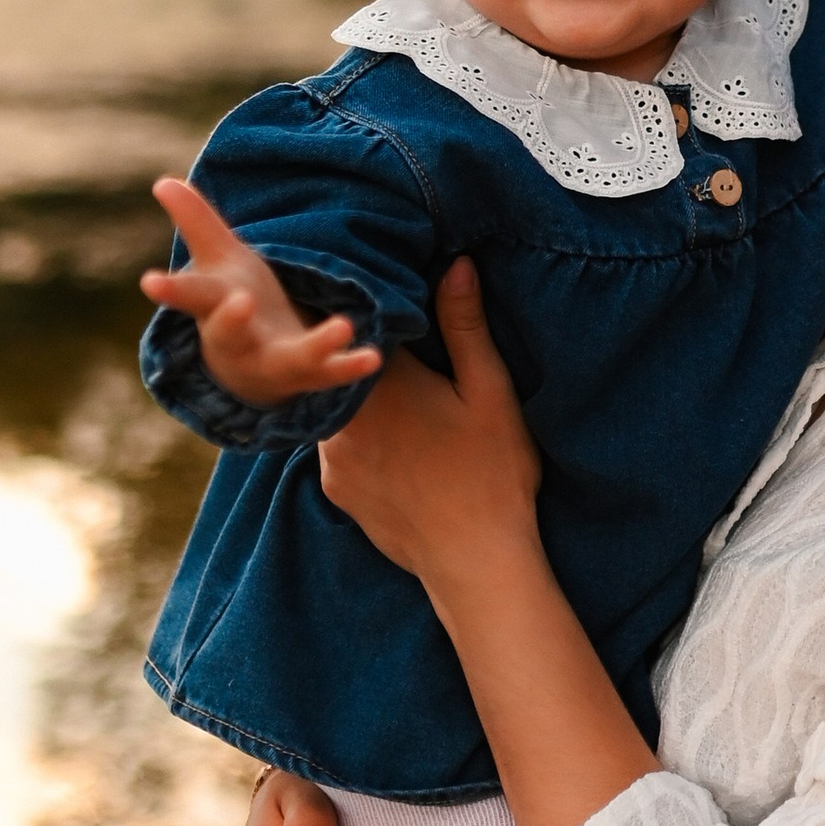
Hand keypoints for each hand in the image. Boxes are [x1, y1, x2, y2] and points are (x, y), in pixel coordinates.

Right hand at [142, 176, 383, 407]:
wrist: (256, 372)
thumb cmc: (234, 300)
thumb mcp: (218, 261)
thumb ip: (197, 222)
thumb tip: (164, 180)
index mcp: (214, 308)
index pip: (190, 296)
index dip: (170, 290)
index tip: (150, 282)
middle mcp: (240, 341)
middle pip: (229, 334)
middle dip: (231, 321)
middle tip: (240, 302)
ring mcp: (275, 362)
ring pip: (292, 359)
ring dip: (316, 345)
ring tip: (343, 326)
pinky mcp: (311, 374)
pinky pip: (331, 373)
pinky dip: (350, 365)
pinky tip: (372, 357)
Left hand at [317, 256, 540, 582]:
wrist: (474, 561)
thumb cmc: (493, 473)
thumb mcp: (490, 392)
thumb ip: (465, 326)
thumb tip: (455, 264)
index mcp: (382, 381)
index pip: (357, 324)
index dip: (369, 306)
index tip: (380, 292)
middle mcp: (343, 415)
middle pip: (338, 365)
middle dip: (356, 349)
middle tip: (380, 336)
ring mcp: (331, 455)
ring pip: (335, 405)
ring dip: (356, 393)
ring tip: (388, 388)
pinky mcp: (335, 487)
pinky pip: (336, 444)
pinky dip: (357, 433)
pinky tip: (391, 438)